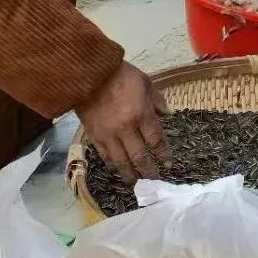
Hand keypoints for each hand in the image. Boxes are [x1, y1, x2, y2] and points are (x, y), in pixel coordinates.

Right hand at [77, 62, 171, 183]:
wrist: (88, 73)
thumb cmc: (121, 75)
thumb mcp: (146, 82)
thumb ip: (157, 101)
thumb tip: (167, 115)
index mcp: (141, 114)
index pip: (156, 141)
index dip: (163, 155)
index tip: (169, 165)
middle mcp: (125, 129)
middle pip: (140, 156)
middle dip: (149, 171)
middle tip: (155, 181)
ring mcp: (108, 135)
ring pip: (121, 162)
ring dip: (131, 175)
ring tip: (138, 184)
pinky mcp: (93, 136)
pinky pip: (105, 156)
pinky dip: (113, 166)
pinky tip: (119, 171)